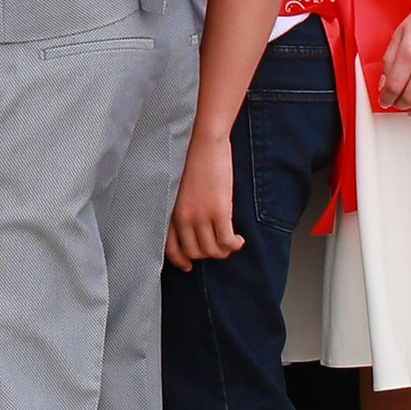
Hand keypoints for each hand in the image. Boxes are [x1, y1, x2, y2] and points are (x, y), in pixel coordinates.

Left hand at [166, 131, 241, 269]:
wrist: (205, 143)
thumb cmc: (193, 162)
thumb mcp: (179, 190)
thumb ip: (181, 209)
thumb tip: (192, 228)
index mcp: (171, 213)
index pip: (171, 249)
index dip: (181, 261)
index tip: (189, 266)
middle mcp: (183, 218)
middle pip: (196, 253)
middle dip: (209, 254)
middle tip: (220, 247)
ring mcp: (201, 216)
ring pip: (213, 250)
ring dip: (224, 251)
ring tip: (231, 243)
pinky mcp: (219, 211)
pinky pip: (227, 241)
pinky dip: (235, 245)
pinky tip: (239, 240)